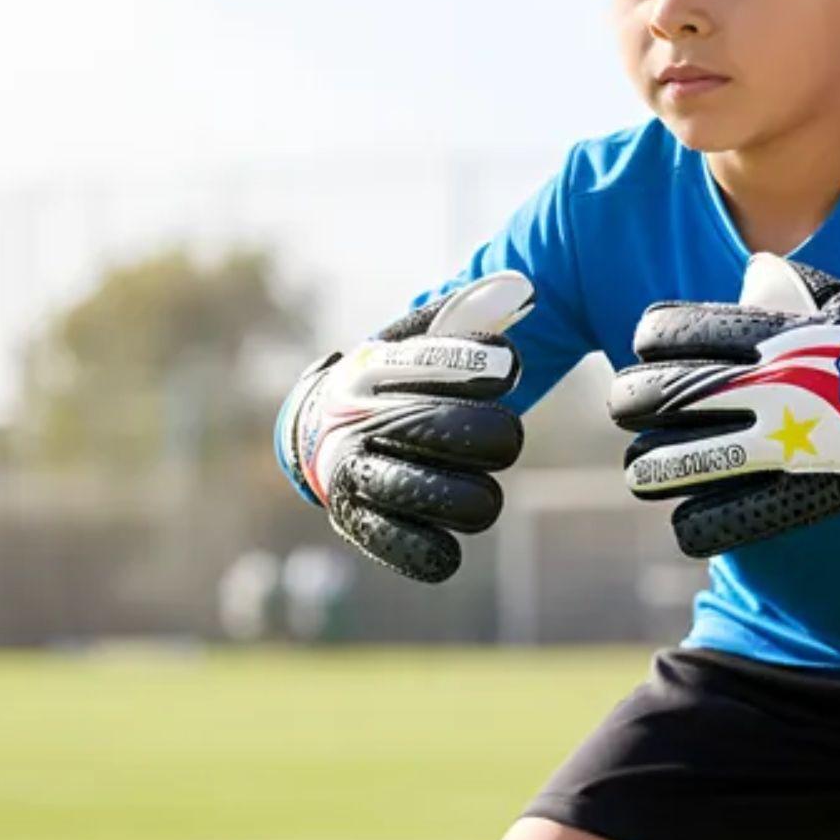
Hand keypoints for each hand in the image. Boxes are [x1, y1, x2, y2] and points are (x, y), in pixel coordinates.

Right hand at [275, 271, 531, 582]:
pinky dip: (440, 551)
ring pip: (452, 498)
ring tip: (480, 491)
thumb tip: (524, 289)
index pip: (433, 362)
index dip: (477, 366)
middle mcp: (363, 420)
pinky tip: (449, 542)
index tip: (509, 368)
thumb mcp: (418, 340)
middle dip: (496, 435)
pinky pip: (417, 550)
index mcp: (377, 370)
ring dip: (479, 498)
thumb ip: (469, 315)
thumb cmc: (391, 382)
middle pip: (456, 431)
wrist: (315, 431)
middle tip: (501, 437)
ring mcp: (359, 475)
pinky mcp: (362, 525)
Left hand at [607, 254, 839, 556]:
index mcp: (765, 335)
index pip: (665, 332)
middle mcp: (758, 387)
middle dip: (628, 402)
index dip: (648, 342)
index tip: (651, 351)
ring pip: (666, 464)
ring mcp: (771, 444)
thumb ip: (786, 288)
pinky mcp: (789, 494)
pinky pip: (709, 523)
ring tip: (647, 471)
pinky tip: (688, 517)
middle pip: (650, 396)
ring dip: (648, 469)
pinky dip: (690, 523)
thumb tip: (749, 272)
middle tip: (630, 411)